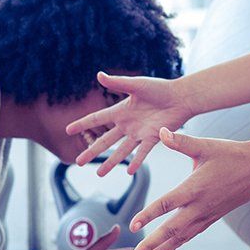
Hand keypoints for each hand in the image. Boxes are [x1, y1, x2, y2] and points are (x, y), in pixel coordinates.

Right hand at [66, 72, 196, 174]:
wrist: (181, 97)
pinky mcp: (153, 138)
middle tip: (79, 162)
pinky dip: (136, 161)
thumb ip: (117, 83)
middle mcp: (127, 124)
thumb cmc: (160, 88)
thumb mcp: (136, 85)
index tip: (68, 130)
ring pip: (121, 151)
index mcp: (120, 111)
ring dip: (110, 162)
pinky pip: (142, 152)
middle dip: (92, 152)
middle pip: (105, 141)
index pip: (97, 119)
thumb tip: (98, 75)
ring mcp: (139, 133)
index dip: (82, 124)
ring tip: (99, 174)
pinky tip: (128, 172)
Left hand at [128, 129, 249, 249]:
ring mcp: (207, 214)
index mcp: (194, 188)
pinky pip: (192, 234)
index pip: (166, 204)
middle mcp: (200, 206)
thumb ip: (180, 141)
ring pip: (182, 237)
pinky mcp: (213, 217)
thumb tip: (160, 130)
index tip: (132, 226)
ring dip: (162, 249)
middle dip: (152, 245)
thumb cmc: (230, 154)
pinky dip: (178, 243)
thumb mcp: (204, 145)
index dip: (148, 215)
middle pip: (172, 230)